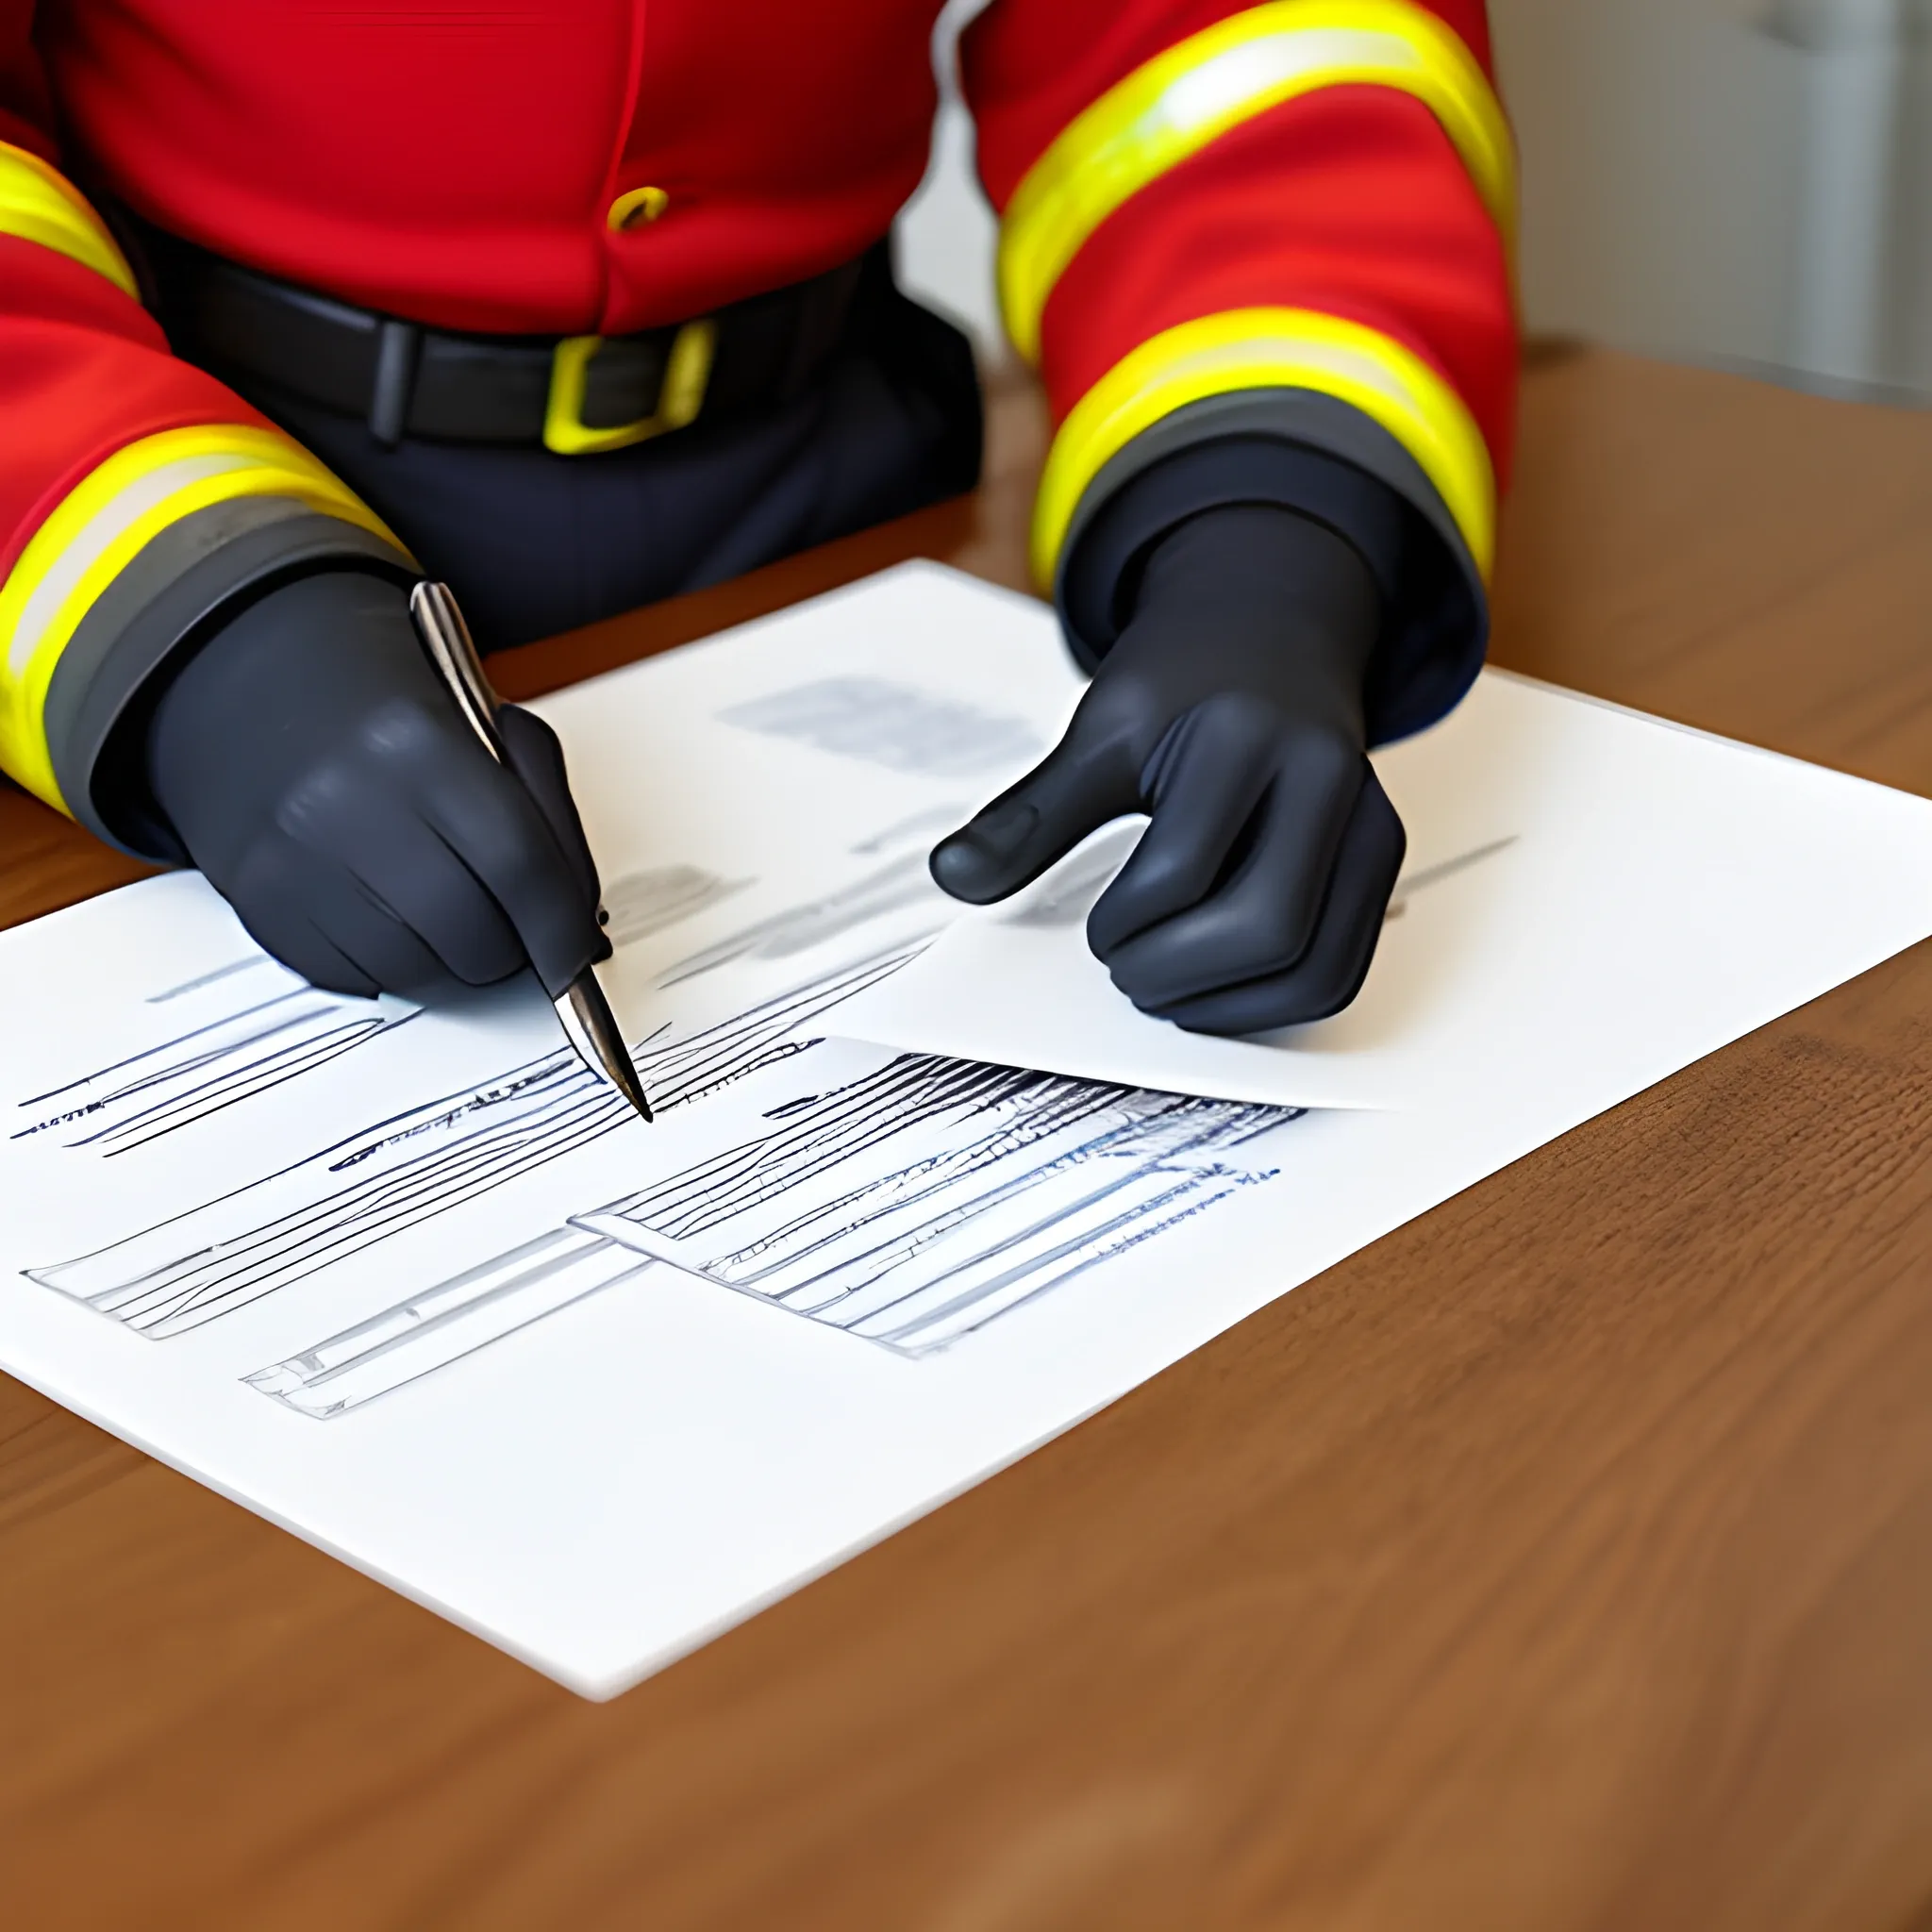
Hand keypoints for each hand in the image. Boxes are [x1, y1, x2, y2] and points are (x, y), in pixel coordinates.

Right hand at [147, 571, 606, 1000]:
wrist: (262, 692)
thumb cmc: (387, 716)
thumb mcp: (493, 730)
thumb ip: (551, 820)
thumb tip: (579, 924)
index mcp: (415, 744)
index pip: (518, 867)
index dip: (560, 928)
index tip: (576, 953)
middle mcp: (345, 803)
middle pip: (471, 934)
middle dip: (510, 948)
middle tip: (508, 922)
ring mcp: (294, 860)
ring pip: (418, 971)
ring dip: (452, 962)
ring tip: (442, 906)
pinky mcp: (262, 907)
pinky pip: (358, 980)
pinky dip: (392, 965)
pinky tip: (388, 910)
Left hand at [931, 504, 1403, 1032]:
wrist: (1271, 634)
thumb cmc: (1186, 683)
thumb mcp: (1097, 729)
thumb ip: (1030, 812)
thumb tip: (954, 876)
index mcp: (1244, 734)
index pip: (1182, 869)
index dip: (1126, 923)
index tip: (1099, 929)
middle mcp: (1324, 777)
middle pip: (1266, 928)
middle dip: (1178, 973)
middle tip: (1128, 970)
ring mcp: (1367, 823)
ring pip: (1315, 967)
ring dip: (1230, 1006)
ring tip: (1169, 987)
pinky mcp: (1381, 862)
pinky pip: (1342, 969)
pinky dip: (1275, 1002)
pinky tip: (1218, 991)